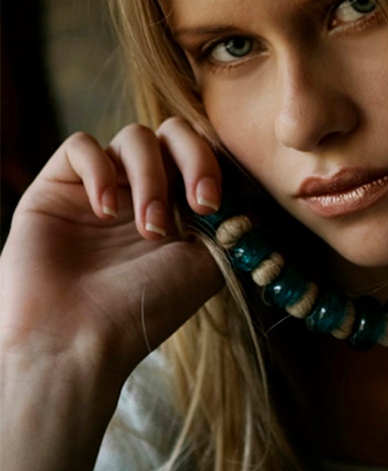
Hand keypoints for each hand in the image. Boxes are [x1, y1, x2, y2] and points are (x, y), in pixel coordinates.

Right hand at [0, 117, 223, 383]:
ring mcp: (102, 185)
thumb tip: (245, 188)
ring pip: (135, 137)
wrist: (80, 339)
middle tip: (200, 203)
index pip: (206, 154)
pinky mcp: (59, 186)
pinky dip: (100, 170)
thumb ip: (229, 219)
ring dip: (151, 178)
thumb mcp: (209, 263)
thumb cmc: (147, 307)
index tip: (214, 205)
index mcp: (182, 205)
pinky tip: (105, 211)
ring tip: (149, 228)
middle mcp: (143, 190)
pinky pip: (82, 144)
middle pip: (175, 132)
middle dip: (195, 159)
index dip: (217, 166)